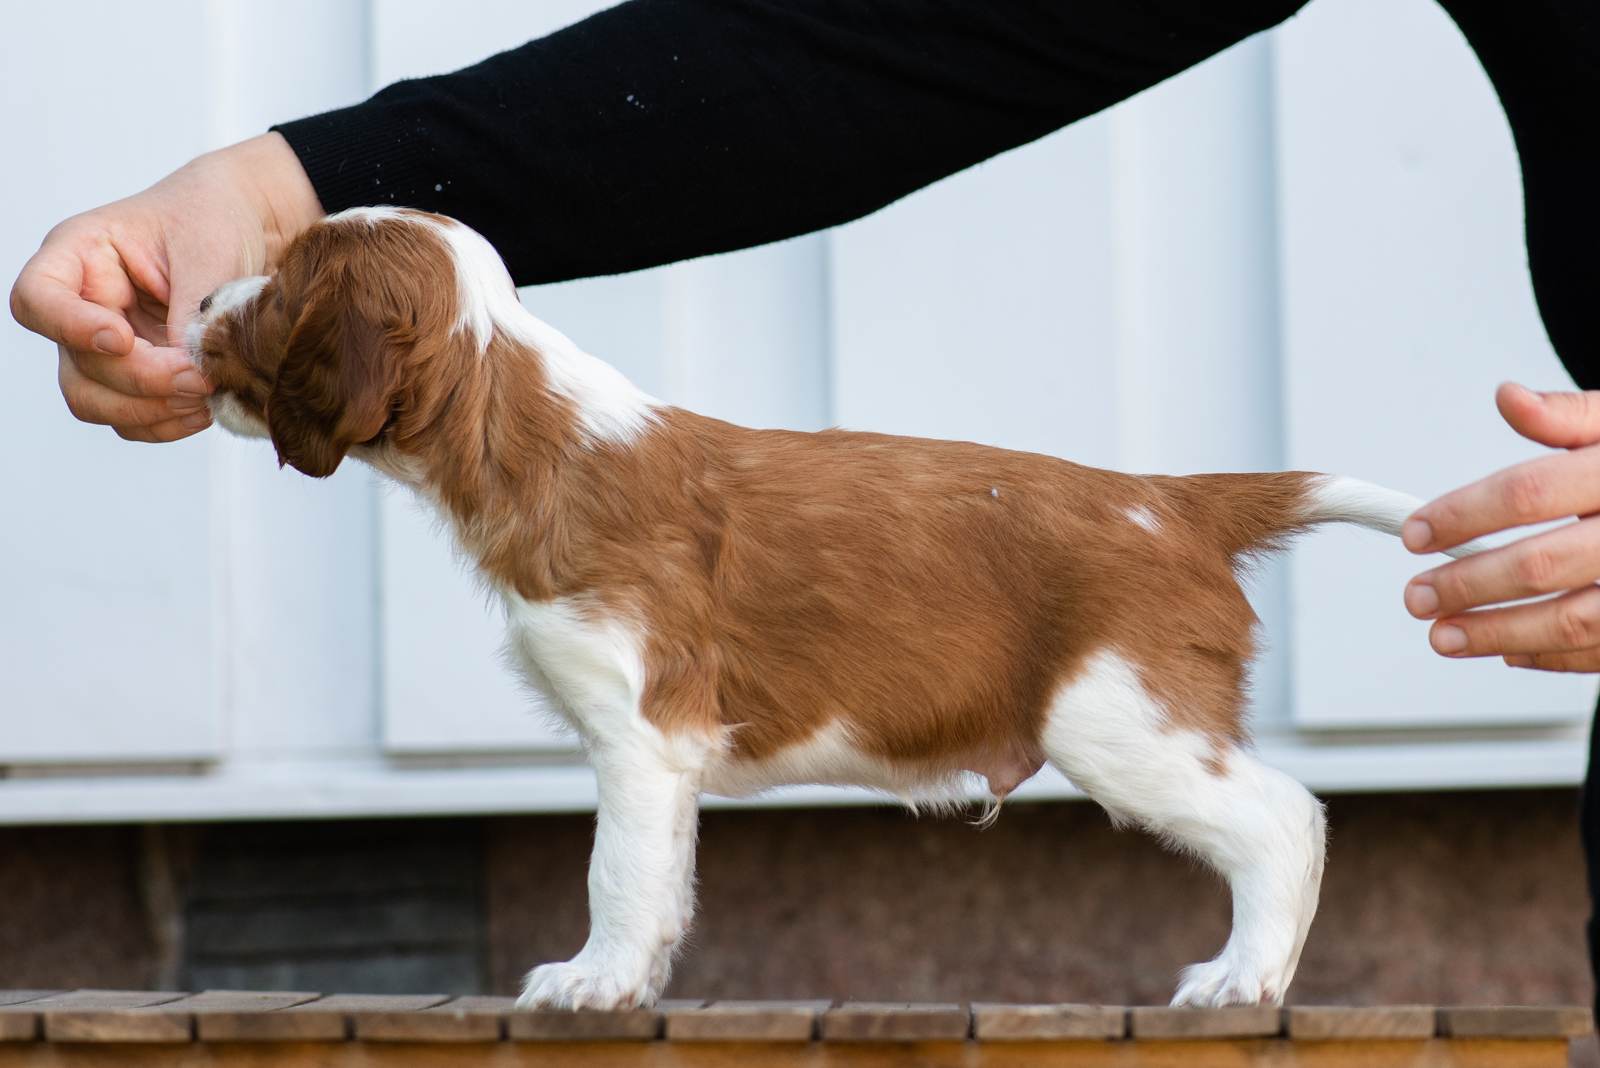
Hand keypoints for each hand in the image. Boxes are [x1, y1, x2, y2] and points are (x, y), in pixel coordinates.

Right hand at [9, 133, 322, 441]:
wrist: (246, 230)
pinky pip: (132, 419)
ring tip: (209, 393)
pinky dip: (168, 422)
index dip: (71, 328)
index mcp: (80, 255)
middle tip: (202, 378)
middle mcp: (82, 305)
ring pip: (96, 403)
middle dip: (142, 382)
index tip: (122, 339)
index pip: (38, 298)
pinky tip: (207, 406)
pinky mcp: (135, 377)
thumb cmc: (214, 221)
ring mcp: (102, 348)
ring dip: (153, 410)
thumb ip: (194, 310)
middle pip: (77, 367)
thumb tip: (190, 369)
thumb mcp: (210, 251)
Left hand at [1402, 381, 1599, 670]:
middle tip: (1418, 596)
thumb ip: (1568, 416)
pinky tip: (1510, 649)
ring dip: (1498, 633)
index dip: (1463, 515)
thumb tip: (1509, 398)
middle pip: (1541, 564)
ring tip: (1445, 634)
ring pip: (1570, 620)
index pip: (1528, 492)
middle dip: (1467, 584)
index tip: (1416, 534)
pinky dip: (1551, 656)